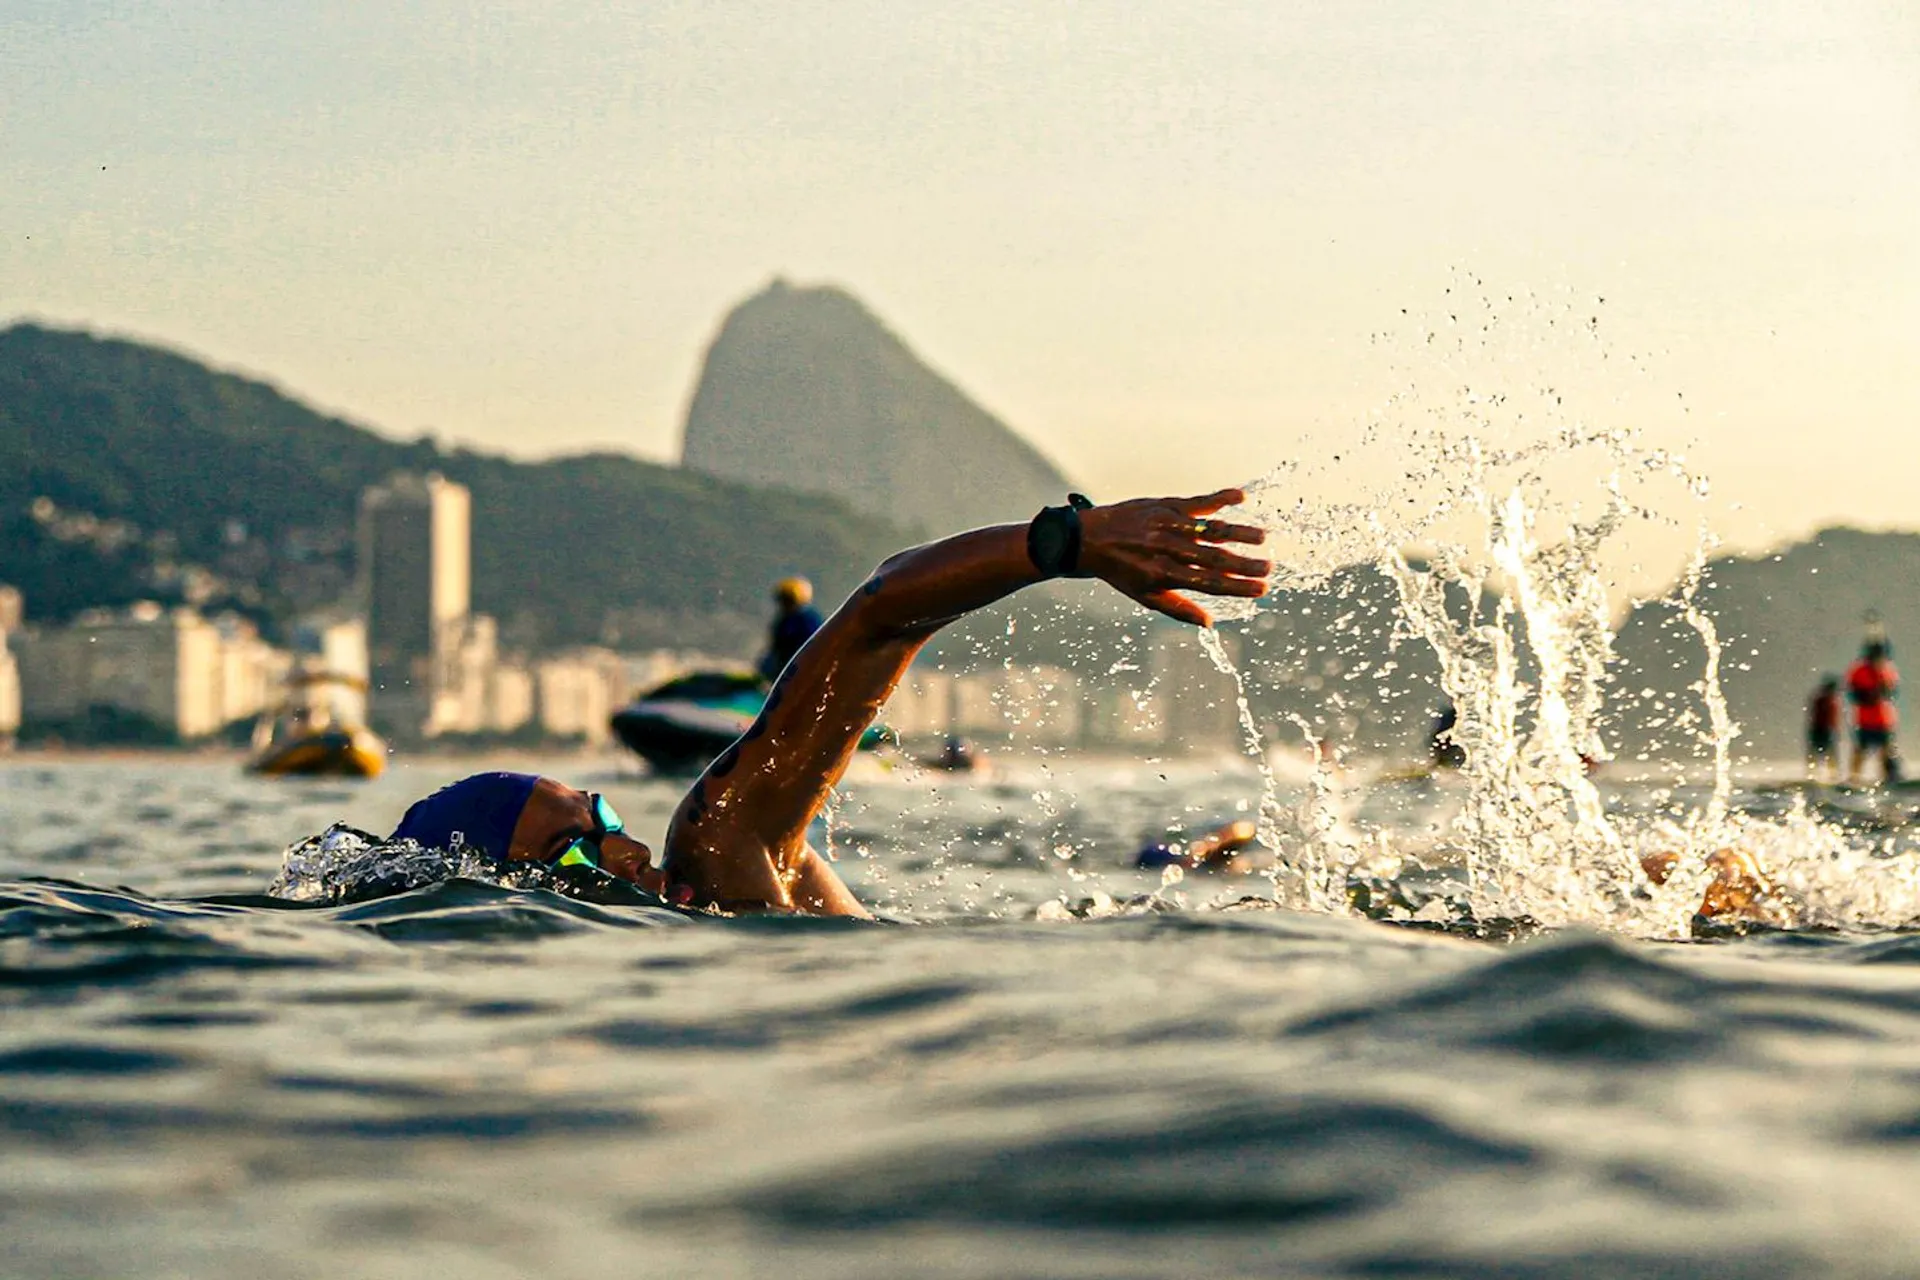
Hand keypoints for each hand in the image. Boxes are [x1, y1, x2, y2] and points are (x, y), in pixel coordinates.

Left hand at [1078, 488, 1270, 625]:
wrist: (1089, 539)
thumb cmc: (1122, 571)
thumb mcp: (1145, 596)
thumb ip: (1179, 609)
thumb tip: (1209, 625)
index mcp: (1164, 575)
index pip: (1209, 583)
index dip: (1237, 587)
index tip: (1261, 590)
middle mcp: (1167, 549)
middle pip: (1214, 558)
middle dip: (1244, 564)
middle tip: (1270, 568)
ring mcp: (1167, 525)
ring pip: (1209, 530)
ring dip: (1238, 532)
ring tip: (1262, 537)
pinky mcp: (1165, 505)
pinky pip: (1197, 501)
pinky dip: (1219, 498)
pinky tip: (1240, 497)